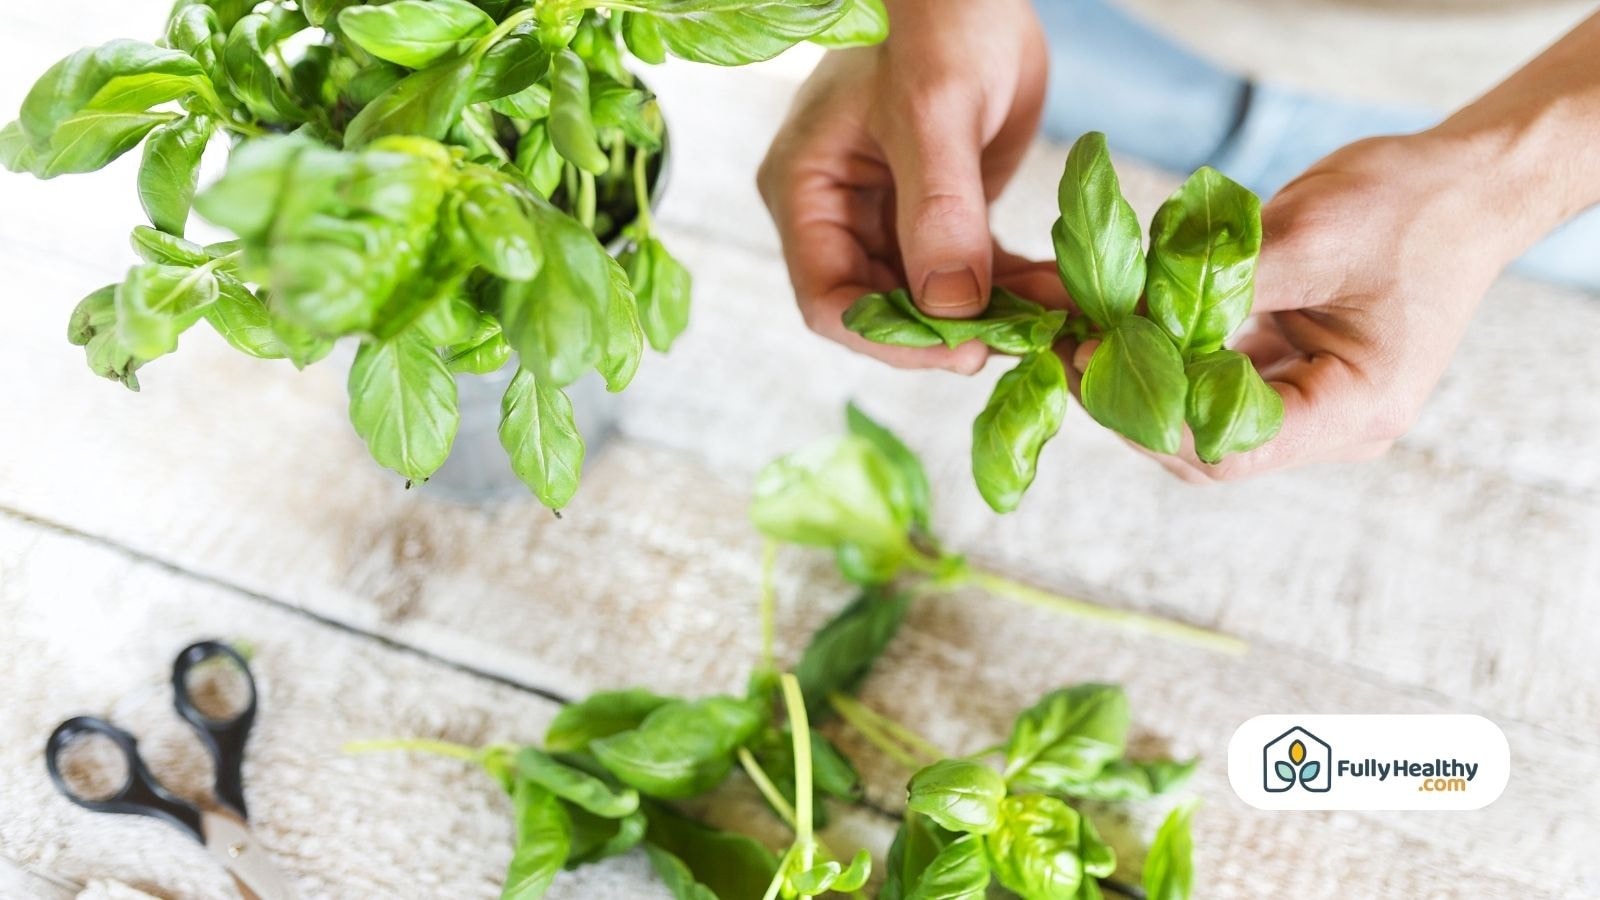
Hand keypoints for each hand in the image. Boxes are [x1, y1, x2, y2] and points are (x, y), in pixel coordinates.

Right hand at [758, 0, 1048, 372]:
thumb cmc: (935, 21)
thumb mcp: (933, 110)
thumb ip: (939, 208)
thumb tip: (952, 306)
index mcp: (806, 191)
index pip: (830, 300)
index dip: (891, 338)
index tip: (963, 349)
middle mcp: (840, 214)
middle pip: (885, 310)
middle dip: (955, 333)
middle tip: (1027, 342)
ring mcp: (890, 217)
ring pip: (934, 299)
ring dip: (996, 316)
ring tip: (1058, 322)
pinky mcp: (940, 215)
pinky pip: (972, 272)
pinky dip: (1015, 288)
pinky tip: (1061, 294)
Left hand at [1069, 134, 1522, 481]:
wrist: (1465, 185)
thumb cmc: (1410, 204)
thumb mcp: (1314, 231)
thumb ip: (1220, 278)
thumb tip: (1124, 308)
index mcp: (1355, 408)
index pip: (1233, 447)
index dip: (1153, 414)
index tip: (1095, 359)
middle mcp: (1330, 424)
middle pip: (1205, 449)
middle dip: (1132, 404)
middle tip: (1070, 347)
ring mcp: (1307, 404)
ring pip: (1198, 422)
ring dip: (1139, 381)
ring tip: (1081, 334)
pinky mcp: (1284, 373)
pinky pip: (1209, 383)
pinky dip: (1163, 357)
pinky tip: (1119, 323)